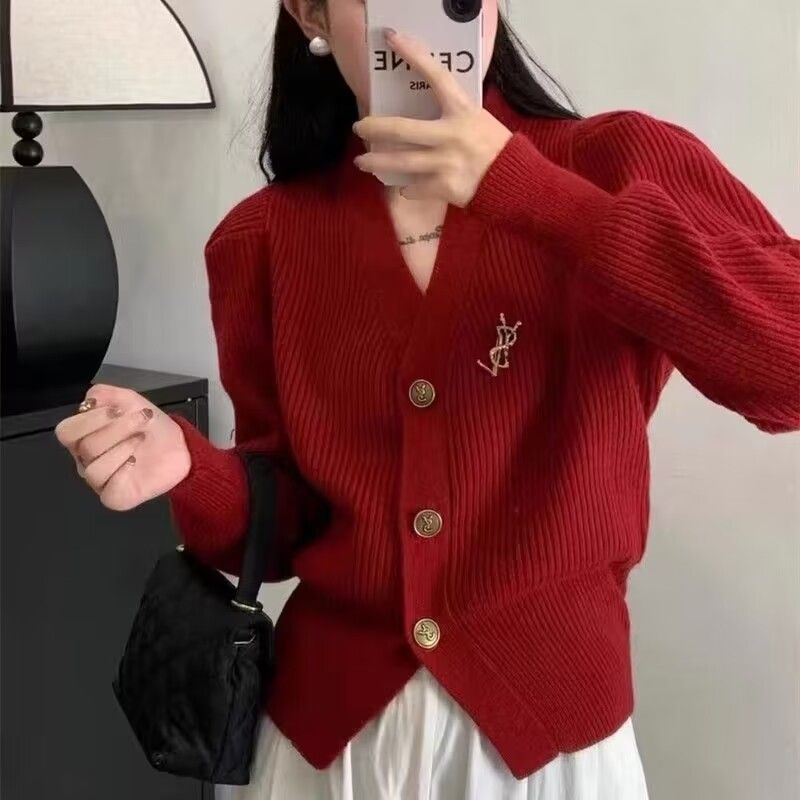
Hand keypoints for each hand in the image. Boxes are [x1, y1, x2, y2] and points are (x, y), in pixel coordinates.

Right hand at [54, 384, 191, 511]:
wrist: (179, 446)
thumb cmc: (150, 426)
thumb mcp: (128, 400)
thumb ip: (104, 393)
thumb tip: (89, 401)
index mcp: (83, 437)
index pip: (66, 431)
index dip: (90, 419)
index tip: (118, 409)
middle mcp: (85, 460)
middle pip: (84, 448)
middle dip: (117, 429)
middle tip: (141, 420)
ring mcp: (99, 480)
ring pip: (94, 469)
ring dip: (123, 448)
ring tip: (141, 439)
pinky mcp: (114, 496)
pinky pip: (109, 490)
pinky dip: (124, 471)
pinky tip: (136, 461)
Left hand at [352, 28, 512, 206]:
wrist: (515, 182)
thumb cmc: (497, 149)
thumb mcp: (479, 120)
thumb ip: (454, 114)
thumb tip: (427, 106)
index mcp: (462, 111)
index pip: (436, 75)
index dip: (414, 55)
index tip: (392, 39)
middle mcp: (451, 135)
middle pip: (401, 129)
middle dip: (375, 127)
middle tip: (359, 126)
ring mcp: (446, 162)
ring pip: (400, 162)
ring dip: (376, 162)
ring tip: (362, 162)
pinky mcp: (445, 187)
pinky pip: (415, 188)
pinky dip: (407, 189)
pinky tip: (403, 187)